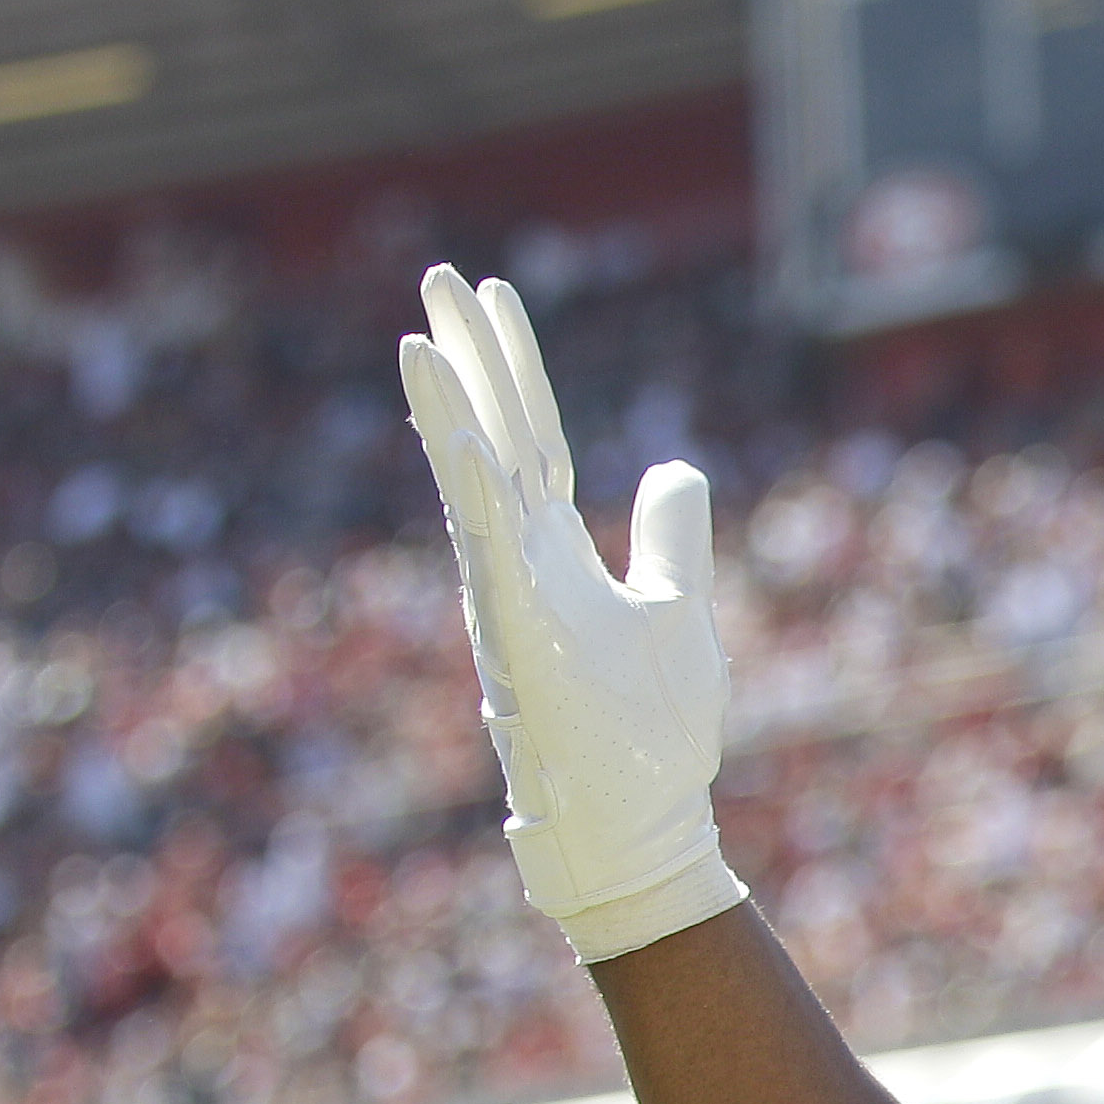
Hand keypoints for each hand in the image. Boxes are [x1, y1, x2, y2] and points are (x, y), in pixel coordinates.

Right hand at [400, 264, 745, 962]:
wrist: (640, 828)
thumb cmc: (655, 733)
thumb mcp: (681, 612)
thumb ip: (673, 538)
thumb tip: (673, 468)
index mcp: (559, 553)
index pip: (535, 438)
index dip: (514, 368)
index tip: (490, 296)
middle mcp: (524, 565)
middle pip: (497, 438)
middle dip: (469, 357)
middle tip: (436, 275)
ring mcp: (515, 597)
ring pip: (478, 483)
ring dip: (452, 405)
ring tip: (422, 331)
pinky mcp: (521, 633)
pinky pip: (490, 546)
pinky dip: (473, 485)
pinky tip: (457, 426)